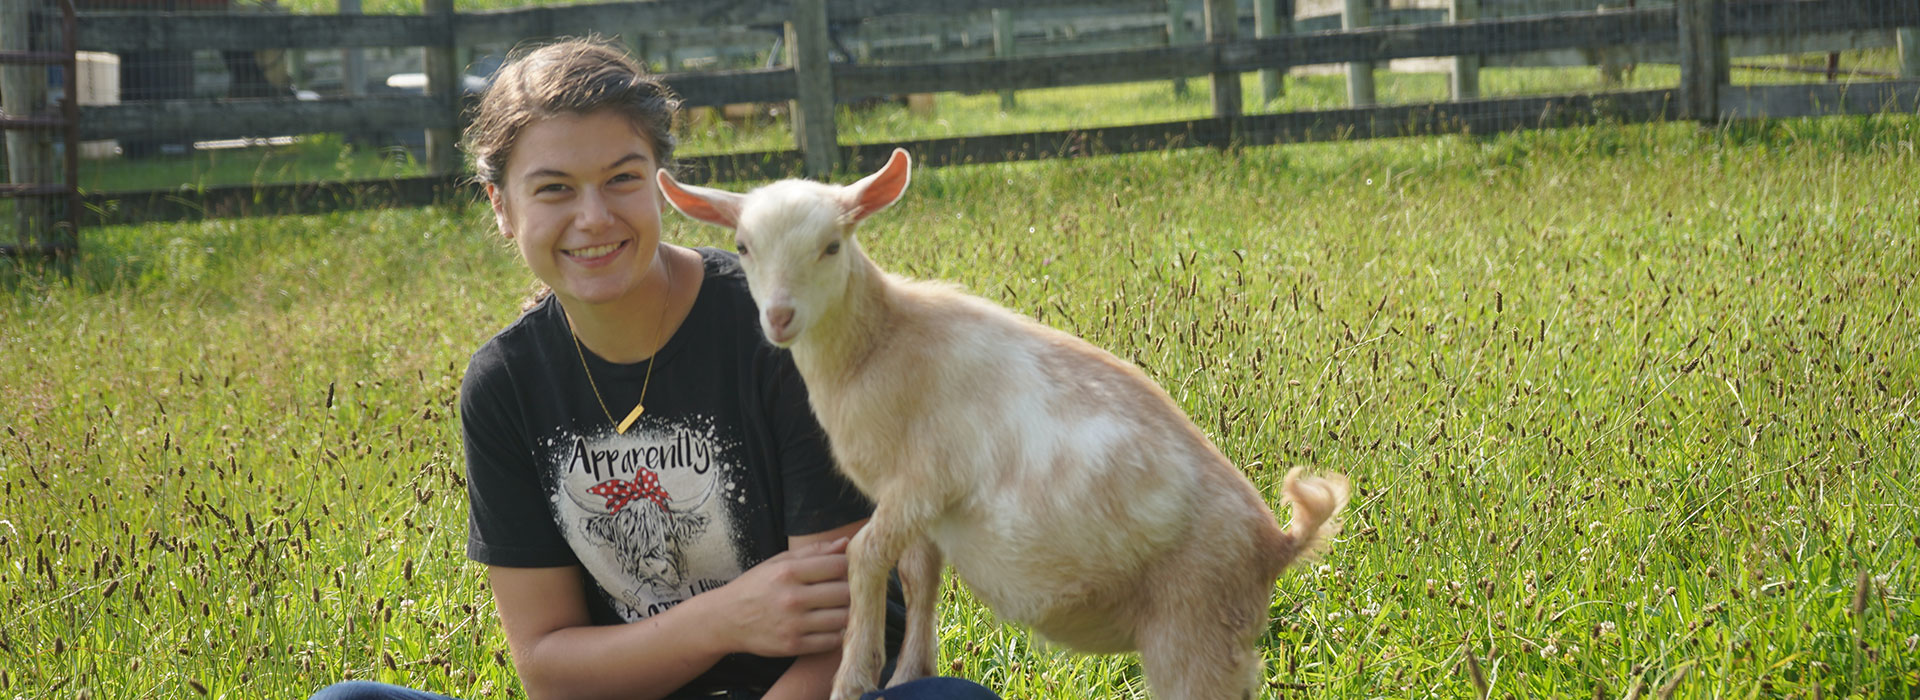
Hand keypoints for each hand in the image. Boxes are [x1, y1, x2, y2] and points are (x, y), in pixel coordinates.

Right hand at [713, 536, 852, 657]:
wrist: (726, 620)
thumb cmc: (755, 587)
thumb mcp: (778, 562)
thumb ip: (812, 552)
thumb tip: (844, 543)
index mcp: (788, 572)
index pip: (838, 566)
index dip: (846, 567)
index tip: (843, 571)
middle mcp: (792, 598)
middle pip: (844, 593)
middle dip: (849, 591)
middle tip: (843, 591)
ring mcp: (793, 624)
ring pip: (842, 618)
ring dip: (844, 613)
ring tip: (837, 608)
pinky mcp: (793, 645)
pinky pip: (831, 641)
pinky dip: (835, 633)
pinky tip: (828, 625)